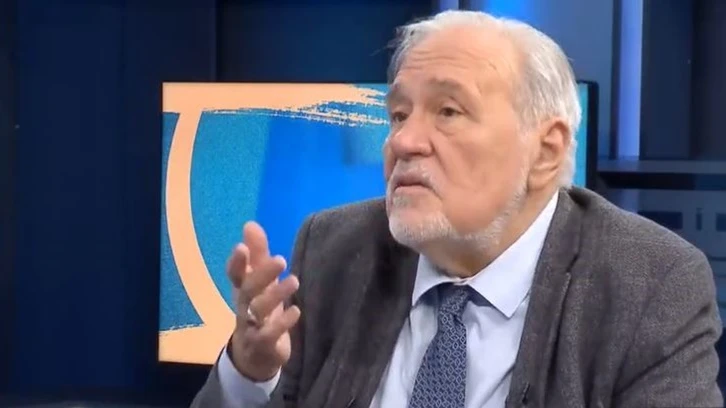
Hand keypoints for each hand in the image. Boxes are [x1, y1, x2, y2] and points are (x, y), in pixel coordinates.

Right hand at [227, 221, 300, 381]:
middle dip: (262, 274)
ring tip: (294, 280)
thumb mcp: (259, 283)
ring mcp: (251, 326)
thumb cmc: (259, 311)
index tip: (241, 247)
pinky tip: (296, 311)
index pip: (235, 275)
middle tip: (280, 259)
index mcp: (243, 290)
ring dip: (276, 295)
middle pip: (248, 290)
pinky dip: (282, 323)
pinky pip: (269, 334)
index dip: (237, 262)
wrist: (255, 357)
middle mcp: (244, 306)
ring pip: (259, 310)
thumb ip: (257, 254)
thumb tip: (250, 224)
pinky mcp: (264, 344)